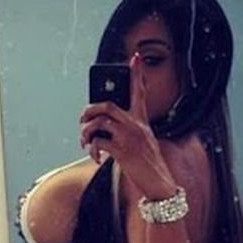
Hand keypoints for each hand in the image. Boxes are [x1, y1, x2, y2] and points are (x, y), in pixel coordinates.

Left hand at [80, 54, 175, 198]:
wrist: (159, 183)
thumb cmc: (149, 165)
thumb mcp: (144, 143)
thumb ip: (128, 131)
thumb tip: (105, 128)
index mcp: (141, 122)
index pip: (139, 92)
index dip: (137, 74)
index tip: (135, 58)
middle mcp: (136, 126)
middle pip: (108, 105)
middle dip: (90, 110)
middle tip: (83, 119)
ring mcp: (129, 137)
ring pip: (100, 122)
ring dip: (86, 132)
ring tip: (85, 142)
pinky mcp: (123, 151)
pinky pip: (99, 142)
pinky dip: (92, 149)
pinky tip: (96, 157)